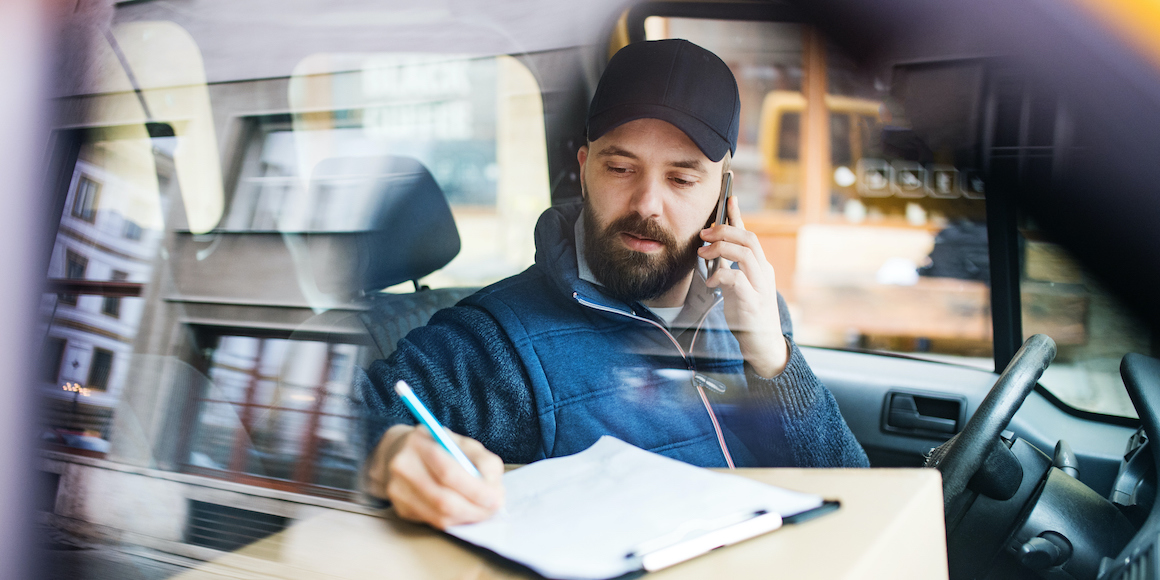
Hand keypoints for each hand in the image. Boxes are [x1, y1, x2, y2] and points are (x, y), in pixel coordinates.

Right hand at [366, 424, 504, 528]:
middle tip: (494, 509)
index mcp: (419, 443)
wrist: (399, 452)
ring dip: (467, 518)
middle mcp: (402, 467)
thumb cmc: (438, 446)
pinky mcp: (400, 508)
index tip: (496, 497)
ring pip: (439, 516)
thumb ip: (482, 461)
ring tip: (484, 511)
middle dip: (475, 509)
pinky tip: (466, 512)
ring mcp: (397, 490)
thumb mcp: (462, 442)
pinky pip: (434, 522)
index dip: (476, 490)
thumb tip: (494, 489)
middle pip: (443, 500)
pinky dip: (455, 520)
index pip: (448, 472)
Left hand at [698, 195, 788, 377]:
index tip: (729, 198)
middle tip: (704, 234)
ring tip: (703, 253)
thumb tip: (712, 250)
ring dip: (721, 249)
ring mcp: (761, 287)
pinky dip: (722, 276)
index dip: (738, 216)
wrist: (763, 344)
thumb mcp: (738, 286)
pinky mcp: (753, 302)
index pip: (750, 235)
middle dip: (724, 231)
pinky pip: (738, 280)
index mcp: (760, 267)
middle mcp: (764, 273)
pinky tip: (713, 281)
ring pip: (745, 254)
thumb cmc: (748, 314)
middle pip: (749, 239)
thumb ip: (729, 268)